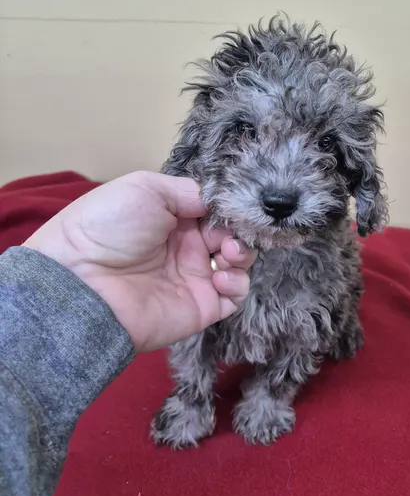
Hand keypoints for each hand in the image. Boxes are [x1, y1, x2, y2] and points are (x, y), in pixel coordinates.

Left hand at [23, 171, 256, 350]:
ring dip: (243, 254)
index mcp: (173, 217)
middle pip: (231, 234)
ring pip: (238, 264)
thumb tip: (219, 202)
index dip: (228, 207)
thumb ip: (189, 190)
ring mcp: (194, 277)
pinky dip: (238, 284)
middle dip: (239, 229)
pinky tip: (221, 276)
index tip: (233, 206)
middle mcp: (186, 246)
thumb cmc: (107, 227)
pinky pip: (234, 297)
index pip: (215, 210)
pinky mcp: (200, 307)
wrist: (81, 282)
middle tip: (228, 233)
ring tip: (228, 253)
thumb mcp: (146, 188)